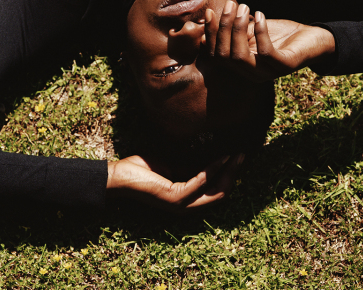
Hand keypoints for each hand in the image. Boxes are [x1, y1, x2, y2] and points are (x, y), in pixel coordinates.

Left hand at [106, 154, 244, 212]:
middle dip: (234, 174)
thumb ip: (191, 168)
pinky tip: (220, 156)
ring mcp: (182, 204)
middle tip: (242, 155)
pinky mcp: (175, 197)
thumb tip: (212, 158)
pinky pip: (201, 182)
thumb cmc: (142, 171)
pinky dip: (213, 168)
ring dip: (229, 171)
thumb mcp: (173, 168)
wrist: (119, 176)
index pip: (216, 192)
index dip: (229, 176)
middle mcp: (187, 206)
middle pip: (221, 193)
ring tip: (237, 155)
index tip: (237, 157)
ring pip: (216, 191)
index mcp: (187, 200)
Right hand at [203, 0, 335, 80]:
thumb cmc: (280, 34)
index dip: (211, 34)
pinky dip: (260, 32)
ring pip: (240, 56)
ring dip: (238, 29)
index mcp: (241, 67)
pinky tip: (261, 15)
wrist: (314, 39)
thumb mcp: (252, 30)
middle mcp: (251, 74)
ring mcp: (268, 72)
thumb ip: (234, 29)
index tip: (210, 12)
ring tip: (245, 8)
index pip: (217, 55)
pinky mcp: (284, 66)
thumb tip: (209, 18)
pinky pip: (265, 52)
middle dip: (224, 28)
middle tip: (231, 5)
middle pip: (225, 56)